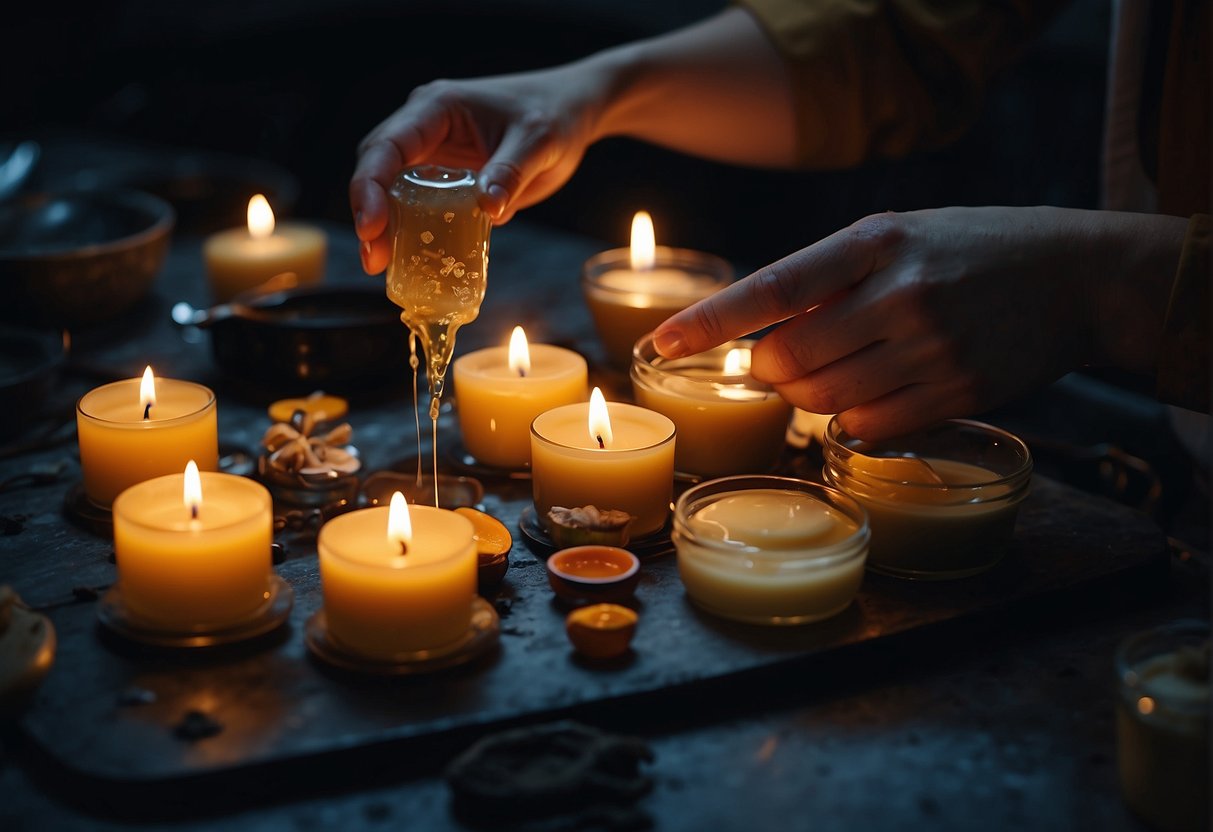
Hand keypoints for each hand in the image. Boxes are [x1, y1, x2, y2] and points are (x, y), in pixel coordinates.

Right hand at [350, 64, 610, 273]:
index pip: (388, 145)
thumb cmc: (553, 115)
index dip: (371, 184)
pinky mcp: (446, 183)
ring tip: (380, 266)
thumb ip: (511, 171)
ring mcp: (432, 157)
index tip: (372, 225)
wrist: (569, 115)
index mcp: (436, 108)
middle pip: (377, 170)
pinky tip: (409, 264)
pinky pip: (418, 208)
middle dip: (369, 213)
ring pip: (391, 192)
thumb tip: (488, 208)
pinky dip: (411, 234)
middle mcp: (424, 131)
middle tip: (374, 259)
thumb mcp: (538, 140)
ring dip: (384, 229)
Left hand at [652, 207, 1185, 439]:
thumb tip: (757, 334)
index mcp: (875, 242)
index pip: (773, 289)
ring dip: (808, 397)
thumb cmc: (968, 250)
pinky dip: (853, 419)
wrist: (1076, 277)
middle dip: (771, 370)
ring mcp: (931, 350)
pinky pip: (869, 428)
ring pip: (823, 401)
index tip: (660, 344)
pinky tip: (874, 392)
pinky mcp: (957, 395)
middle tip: (786, 359)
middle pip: (788, 361)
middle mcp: (899, 294)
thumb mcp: (897, 236)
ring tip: (840, 369)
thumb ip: (829, 278)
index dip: (710, 322)